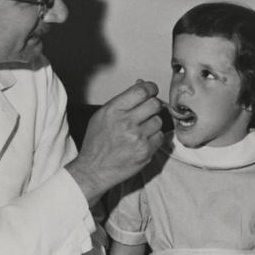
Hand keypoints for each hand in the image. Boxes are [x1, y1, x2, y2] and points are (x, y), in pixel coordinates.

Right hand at [67, 80, 163, 205]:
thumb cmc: (97, 143)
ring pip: (159, 121)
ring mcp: (137, 138)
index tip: (152, 90)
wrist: (94, 170)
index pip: (142, 91)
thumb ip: (123, 100)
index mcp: (114, 110)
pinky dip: (154, 138)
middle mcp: (126, 122)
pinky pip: (160, 137)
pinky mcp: (146, 151)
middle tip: (147, 111)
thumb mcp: (103, 115)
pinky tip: (142, 141)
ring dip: (153, 123)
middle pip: (154, 104)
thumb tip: (141, 84)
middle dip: (153, 106)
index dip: (151, 88)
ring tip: (141, 130)